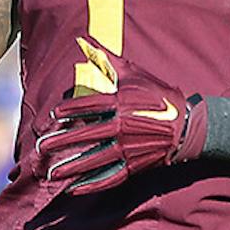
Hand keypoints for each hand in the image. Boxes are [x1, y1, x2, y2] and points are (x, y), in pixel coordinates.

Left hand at [34, 47, 205, 196]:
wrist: (188, 125)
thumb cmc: (161, 96)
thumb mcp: (135, 74)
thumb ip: (107, 59)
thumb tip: (84, 41)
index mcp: (121, 104)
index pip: (89, 107)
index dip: (70, 111)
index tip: (54, 115)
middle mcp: (122, 127)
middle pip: (86, 136)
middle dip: (61, 143)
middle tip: (41, 148)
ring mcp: (128, 148)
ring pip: (94, 160)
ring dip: (72, 168)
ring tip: (51, 174)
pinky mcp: (135, 165)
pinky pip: (110, 177)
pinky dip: (92, 184)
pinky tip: (74, 189)